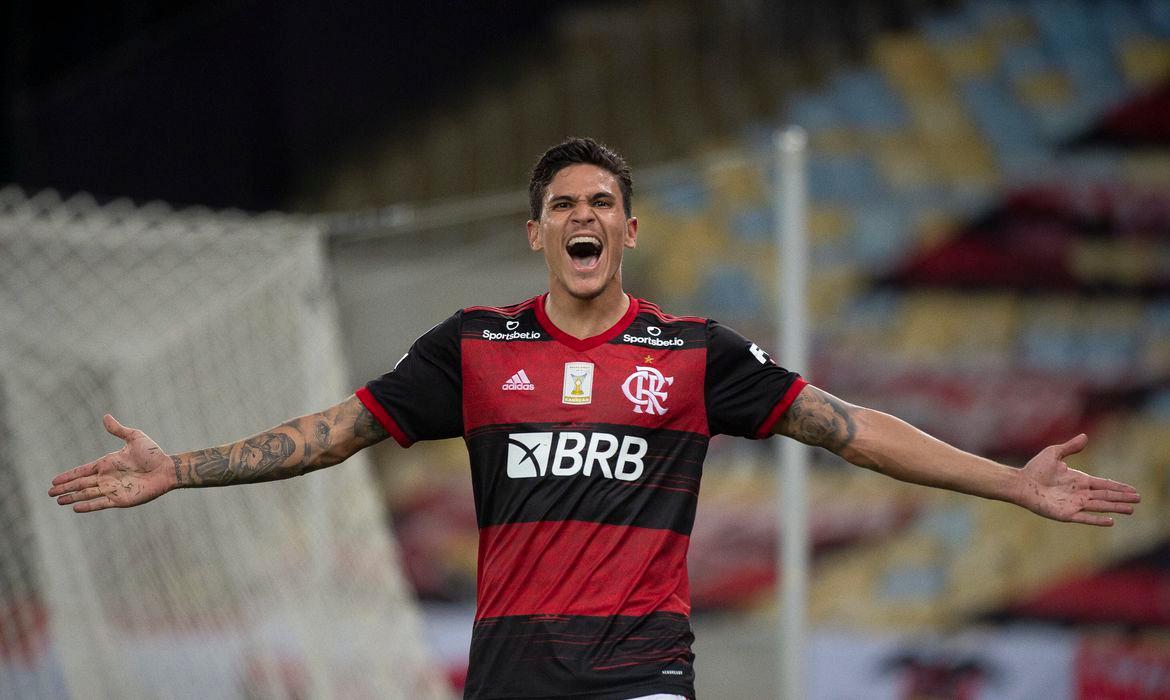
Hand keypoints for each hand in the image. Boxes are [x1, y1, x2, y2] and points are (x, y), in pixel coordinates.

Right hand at [48, 414, 176, 511]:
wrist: (167, 469)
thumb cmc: (153, 453)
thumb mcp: (134, 437)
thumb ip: (118, 430)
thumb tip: (106, 416)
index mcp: (107, 463)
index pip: (83, 470)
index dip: (68, 475)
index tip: (54, 480)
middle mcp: (107, 478)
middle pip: (81, 484)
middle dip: (65, 488)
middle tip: (50, 492)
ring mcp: (113, 489)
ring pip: (87, 494)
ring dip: (72, 497)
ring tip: (58, 500)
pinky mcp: (120, 499)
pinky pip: (100, 503)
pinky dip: (88, 506)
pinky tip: (75, 507)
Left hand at [1017, 433, 1139, 525]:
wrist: (1021, 482)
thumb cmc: (1035, 468)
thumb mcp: (1054, 453)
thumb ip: (1070, 447)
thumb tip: (1085, 436)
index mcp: (1079, 480)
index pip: (1103, 484)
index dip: (1118, 487)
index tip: (1132, 490)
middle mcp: (1079, 493)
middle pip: (1105, 496)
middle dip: (1122, 498)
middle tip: (1138, 500)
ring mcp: (1074, 504)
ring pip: (1100, 506)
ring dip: (1115, 508)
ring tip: (1131, 510)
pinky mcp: (1066, 514)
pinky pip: (1085, 517)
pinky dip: (1098, 519)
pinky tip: (1111, 521)